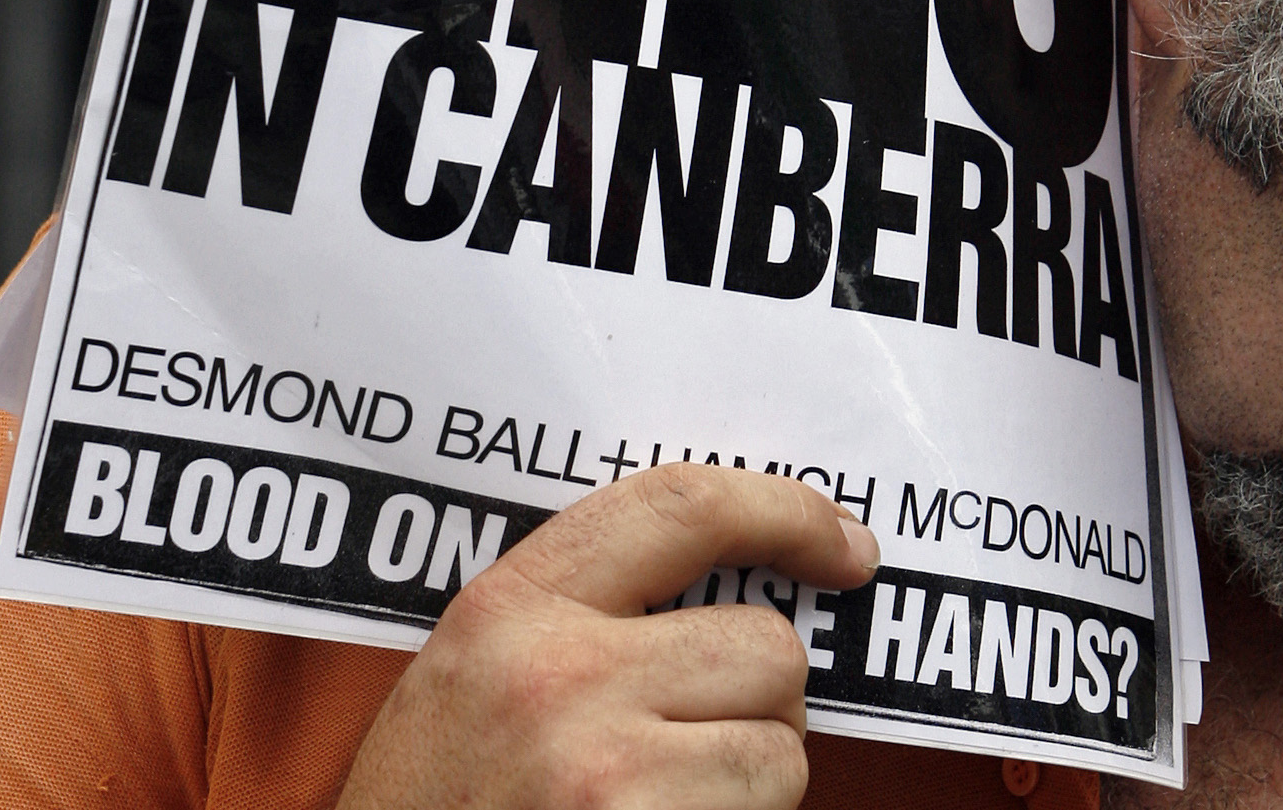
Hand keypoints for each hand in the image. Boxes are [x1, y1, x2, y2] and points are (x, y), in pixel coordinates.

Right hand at [336, 463, 880, 808]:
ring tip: (659, 806)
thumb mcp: (477, 674)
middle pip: (766, 648)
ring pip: (782, 751)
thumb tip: (759, 576)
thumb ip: (589, 609)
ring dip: (751, 784)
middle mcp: (558, 679)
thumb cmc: (437, 807)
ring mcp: (601, 775)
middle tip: (684, 749)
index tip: (846, 545)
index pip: (683, 504)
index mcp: (511, 607)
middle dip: (758, 704)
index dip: (788, 512)